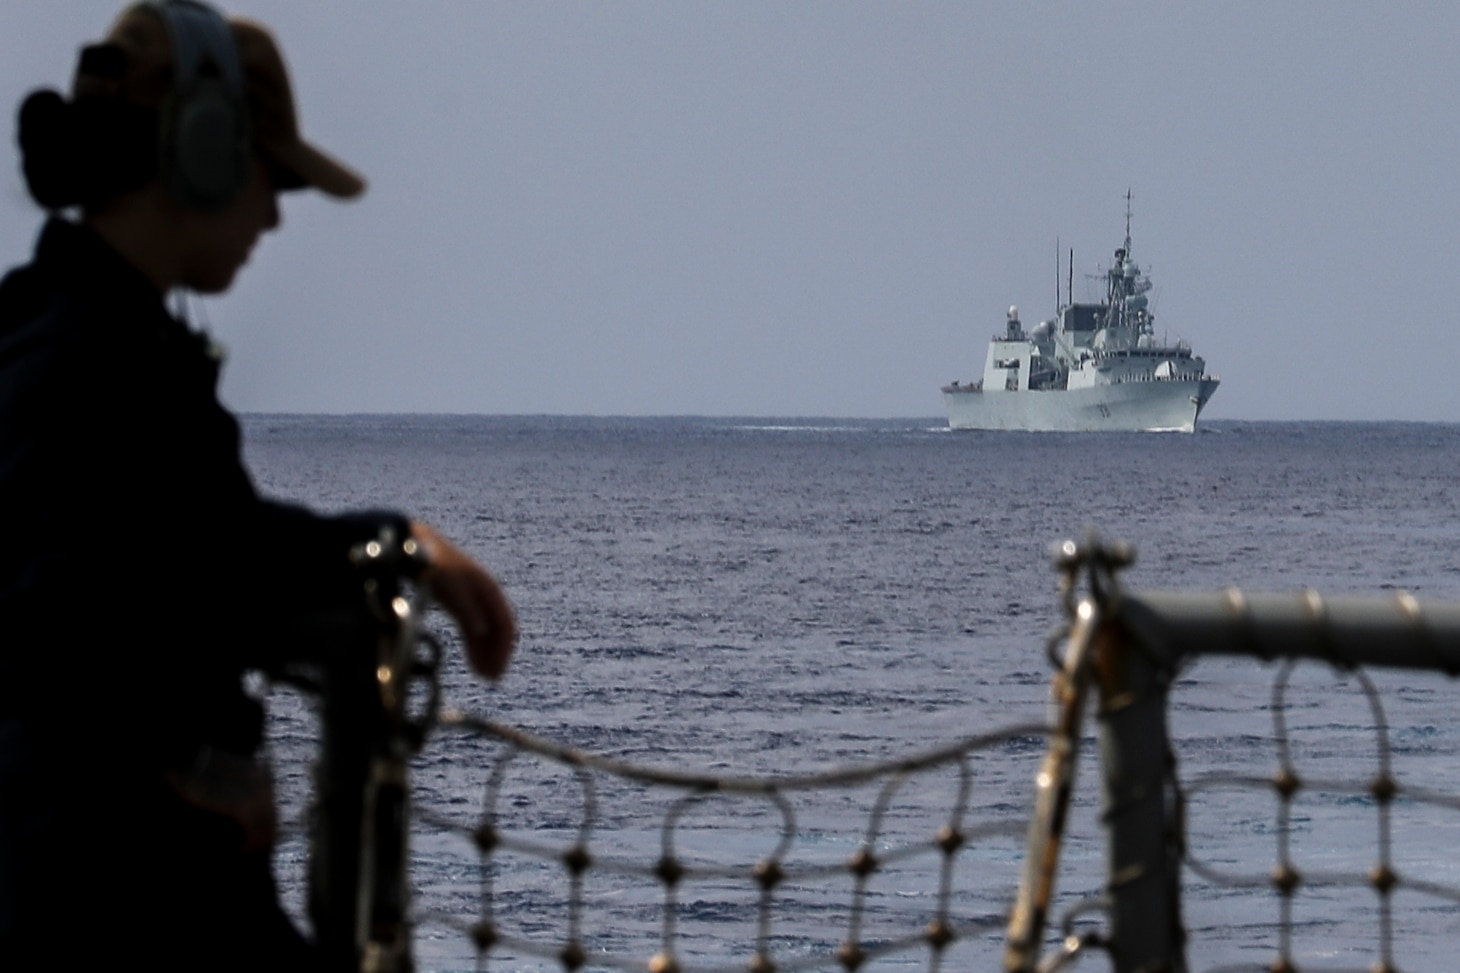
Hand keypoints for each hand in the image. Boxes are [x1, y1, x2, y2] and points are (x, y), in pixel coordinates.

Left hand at [411, 521, 516, 679]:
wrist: (410, 545)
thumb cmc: (432, 566)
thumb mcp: (451, 589)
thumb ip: (467, 610)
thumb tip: (482, 633)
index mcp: (489, 589)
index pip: (505, 624)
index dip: (503, 650)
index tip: (494, 674)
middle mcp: (485, 594)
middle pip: (499, 629)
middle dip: (497, 654)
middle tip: (489, 679)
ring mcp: (472, 597)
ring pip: (487, 630)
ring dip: (487, 652)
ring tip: (482, 674)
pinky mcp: (458, 601)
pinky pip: (475, 628)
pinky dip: (476, 644)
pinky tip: (472, 658)